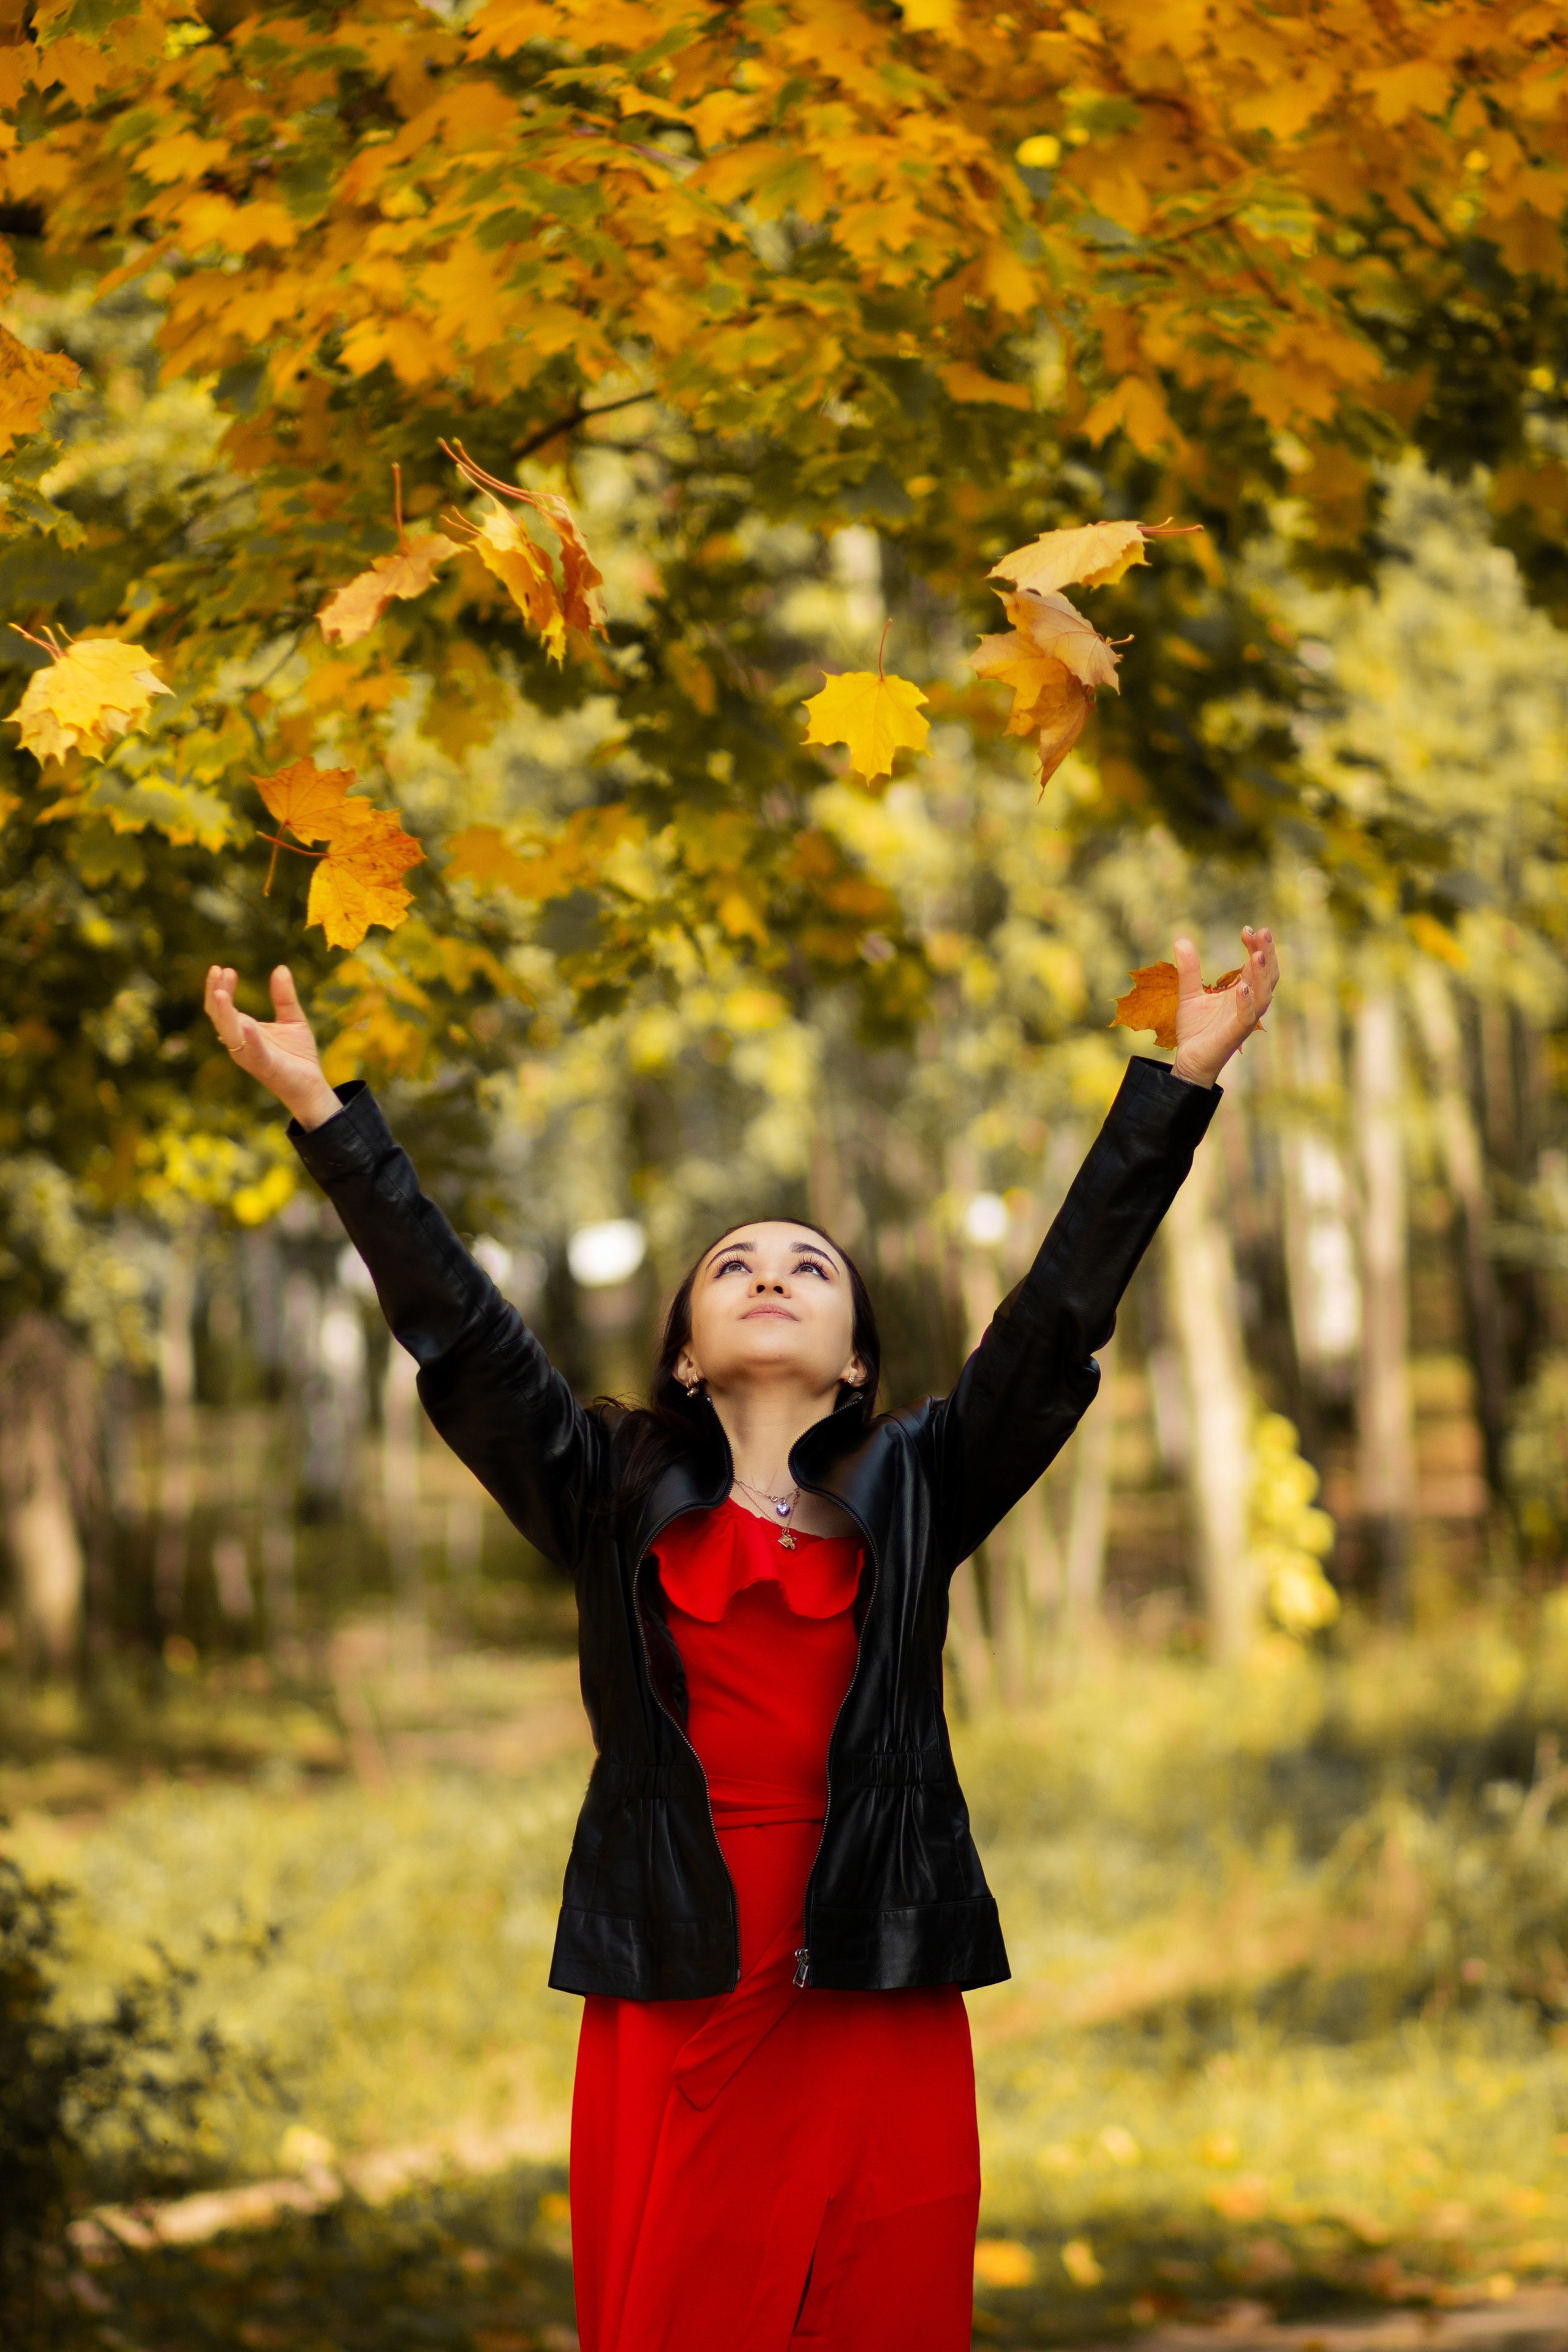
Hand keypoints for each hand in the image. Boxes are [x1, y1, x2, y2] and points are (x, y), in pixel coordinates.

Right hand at [203, 965, 340, 1130]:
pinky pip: (252, 1052)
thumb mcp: (293, 1019)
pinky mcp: (264, 1066)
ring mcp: (249, 1055)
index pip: (222, 1007)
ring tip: (220, 992)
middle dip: (216, 994)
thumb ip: (284, 996)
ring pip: (228, 1033)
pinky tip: (246, 1023)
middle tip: (219, 970)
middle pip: (219, 1017)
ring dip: (223, 1013)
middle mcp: (240, 1043)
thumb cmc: (297, 1055)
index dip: (220, 987)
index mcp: (243, 1030)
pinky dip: (248, 1038)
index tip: (224, 968)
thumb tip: (281, 968)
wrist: (312, 1085)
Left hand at [1170, 925, 1278, 1087]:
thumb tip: (1181, 939)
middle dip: (1267, 954)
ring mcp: (1245, 1019)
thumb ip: (1189, 970)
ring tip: (1257, 954)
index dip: (1254, 946)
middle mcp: (1249, 1004)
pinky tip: (1242, 987)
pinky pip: (1246, 1017)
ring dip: (1262, 975)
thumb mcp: (1189, 994)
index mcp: (1242, 992)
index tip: (1247, 929)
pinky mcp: (1236, 1034)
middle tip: (1263, 932)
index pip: (1255, 965)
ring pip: (1263, 996)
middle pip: (1267, 976)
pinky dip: (1246, 1002)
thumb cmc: (1196, 1030)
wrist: (1188, 1061)